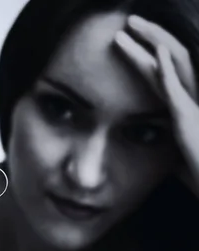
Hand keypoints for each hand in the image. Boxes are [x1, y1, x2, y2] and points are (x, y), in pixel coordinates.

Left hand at [114, 15, 198, 194]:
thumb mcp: (179, 158)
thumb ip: (169, 145)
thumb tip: (154, 146)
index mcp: (189, 105)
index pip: (168, 71)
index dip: (148, 53)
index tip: (128, 41)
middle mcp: (195, 99)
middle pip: (172, 57)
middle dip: (150, 37)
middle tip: (127, 22)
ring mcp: (195, 106)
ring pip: (172, 64)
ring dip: (150, 43)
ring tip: (128, 28)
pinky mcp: (190, 119)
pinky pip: (176, 89)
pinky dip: (164, 69)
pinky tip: (155, 51)